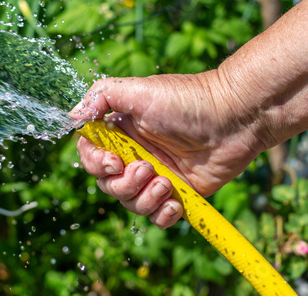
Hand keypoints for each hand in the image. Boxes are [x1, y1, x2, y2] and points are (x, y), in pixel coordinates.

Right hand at [70, 71, 261, 228]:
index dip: (95, 164)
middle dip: (124, 183)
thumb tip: (73, 116)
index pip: (91, 155)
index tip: (113, 162)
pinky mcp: (178, 193)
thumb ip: (101, 97)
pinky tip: (175, 202)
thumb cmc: (186, 100)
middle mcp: (135, 155)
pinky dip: (163, 215)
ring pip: (131, 203)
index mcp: (121, 132)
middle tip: (148, 168)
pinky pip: (158, 216)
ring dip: (145, 199)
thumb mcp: (138, 90)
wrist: (235, 116)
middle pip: (108, 184)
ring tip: (167, 183)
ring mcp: (156, 176)